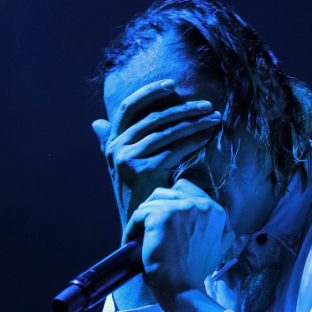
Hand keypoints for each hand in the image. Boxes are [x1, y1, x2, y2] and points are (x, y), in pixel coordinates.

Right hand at [92, 80, 221, 236]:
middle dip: (183, 108)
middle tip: (207, 105)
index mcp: (111, 143)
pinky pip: (175, 148)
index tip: (172, 84)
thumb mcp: (118, 167)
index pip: (127, 108)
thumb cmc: (134, 197)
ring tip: (214, 118)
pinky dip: (194, 140)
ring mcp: (128, 159)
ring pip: (167, 131)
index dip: (149, 92)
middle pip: (153, 117)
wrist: (137, 227)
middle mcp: (116, 148)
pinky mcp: (144, 170)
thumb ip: (110, 143)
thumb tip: (97, 123)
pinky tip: (208, 135)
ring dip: (194, 122)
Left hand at [123, 179, 234, 303]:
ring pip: (150, 204)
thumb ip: (214, 229)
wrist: (184, 290)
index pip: (184, 189)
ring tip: (137, 239)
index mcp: (215, 211)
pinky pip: (138, 215)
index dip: (168, 204)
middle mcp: (201, 205)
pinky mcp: (162, 216)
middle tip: (146, 231)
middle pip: (164, 194)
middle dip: (153, 211)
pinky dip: (131, 230)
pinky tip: (130, 243)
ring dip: (141, 221)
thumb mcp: (215, 247)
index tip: (159, 222)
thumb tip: (212, 220)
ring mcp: (181, 209)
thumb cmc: (193, 273)